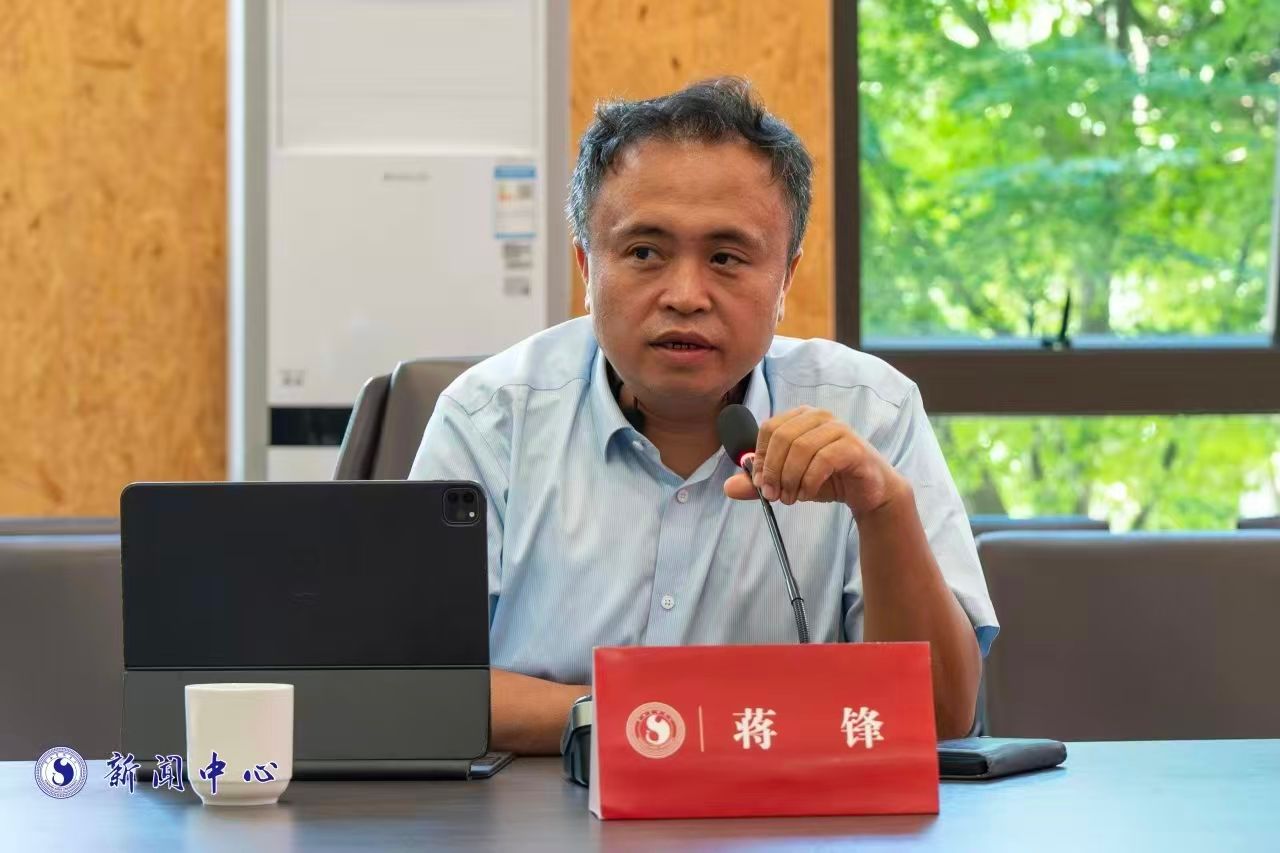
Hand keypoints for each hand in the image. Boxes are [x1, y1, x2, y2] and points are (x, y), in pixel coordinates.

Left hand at [722, 406, 909, 516]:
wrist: (868, 491)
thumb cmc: (827, 480)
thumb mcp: (788, 481)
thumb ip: (759, 483)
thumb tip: (728, 488)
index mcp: (800, 417)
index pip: (768, 429)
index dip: (760, 458)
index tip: (761, 485)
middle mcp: (819, 417)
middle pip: (781, 437)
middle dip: (773, 471)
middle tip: (775, 496)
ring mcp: (838, 429)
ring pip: (801, 448)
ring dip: (791, 479)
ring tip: (792, 497)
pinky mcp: (853, 446)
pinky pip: (822, 460)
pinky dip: (809, 482)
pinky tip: (808, 494)